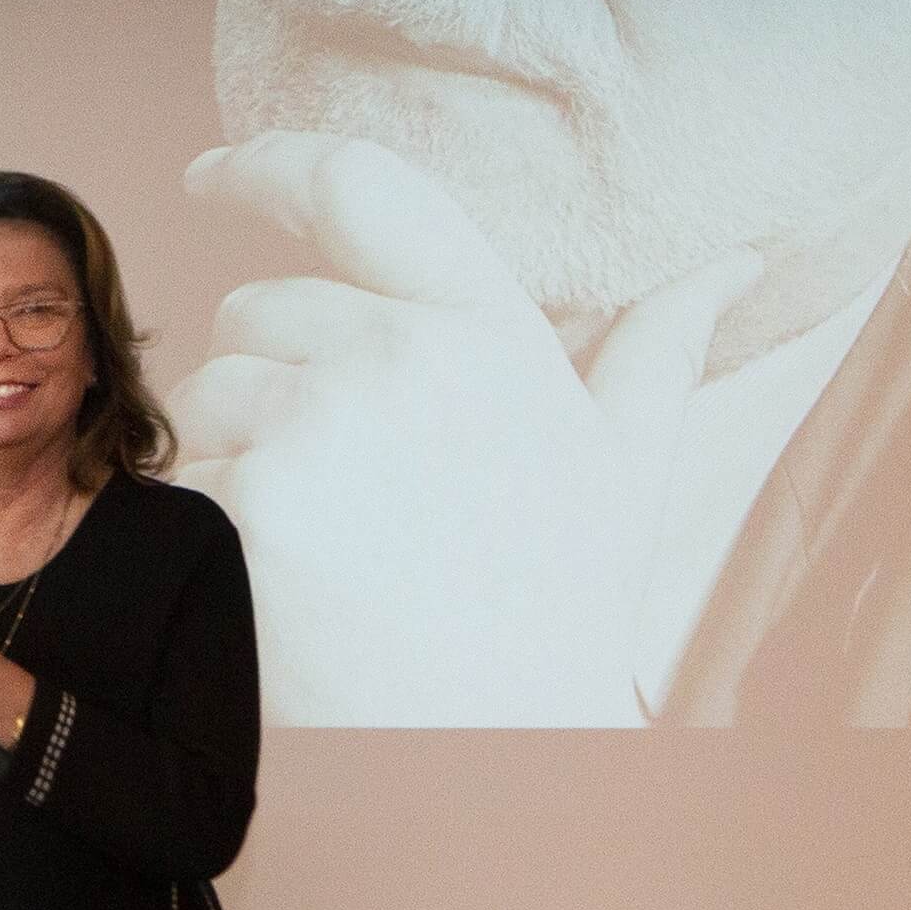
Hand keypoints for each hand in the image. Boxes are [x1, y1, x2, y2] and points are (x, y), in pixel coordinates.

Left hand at [173, 134, 756, 723]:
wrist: (485, 747)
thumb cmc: (550, 611)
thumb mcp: (621, 469)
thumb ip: (656, 353)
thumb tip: (726, 268)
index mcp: (488, 328)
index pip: (359, 185)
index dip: (268, 162)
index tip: (214, 170)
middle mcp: (401, 355)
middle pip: (257, 305)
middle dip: (267, 370)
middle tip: (334, 479)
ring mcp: (319, 423)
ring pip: (209, 388)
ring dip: (233, 446)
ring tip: (320, 534)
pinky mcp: (249, 497)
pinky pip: (185, 470)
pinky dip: (210, 514)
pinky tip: (279, 572)